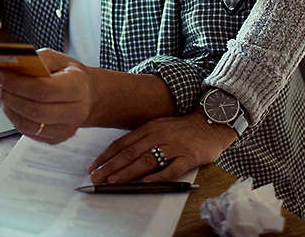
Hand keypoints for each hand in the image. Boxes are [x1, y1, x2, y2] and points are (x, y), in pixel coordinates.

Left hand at [0, 49, 93, 144]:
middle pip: (34, 110)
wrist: (86, 96)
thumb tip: (10, 65)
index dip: (17, 84)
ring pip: (28, 125)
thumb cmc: (68, 75)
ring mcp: (66, 129)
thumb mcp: (57, 59)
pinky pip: (28, 132)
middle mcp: (75, 112)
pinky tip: (7, 104)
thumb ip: (36, 60)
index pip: (43, 90)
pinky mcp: (55, 139)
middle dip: (8, 97)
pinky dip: (13, 118)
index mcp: (77, 87)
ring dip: (7, 108)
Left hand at [87, 111, 236, 183]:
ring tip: (113, 181)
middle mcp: (158, 136)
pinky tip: (146, 181)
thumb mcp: (158, 127)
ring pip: (147, 160)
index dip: (106, 156)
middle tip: (96, 177)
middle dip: (111, 166)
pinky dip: (159, 175)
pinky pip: (172, 168)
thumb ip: (141, 139)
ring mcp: (173, 146)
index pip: (122, 143)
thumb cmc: (181, 128)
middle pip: (130, 153)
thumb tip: (119, 155)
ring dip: (128, 172)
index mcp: (148, 128)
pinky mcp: (189, 157)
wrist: (211, 123)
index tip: (93, 166)